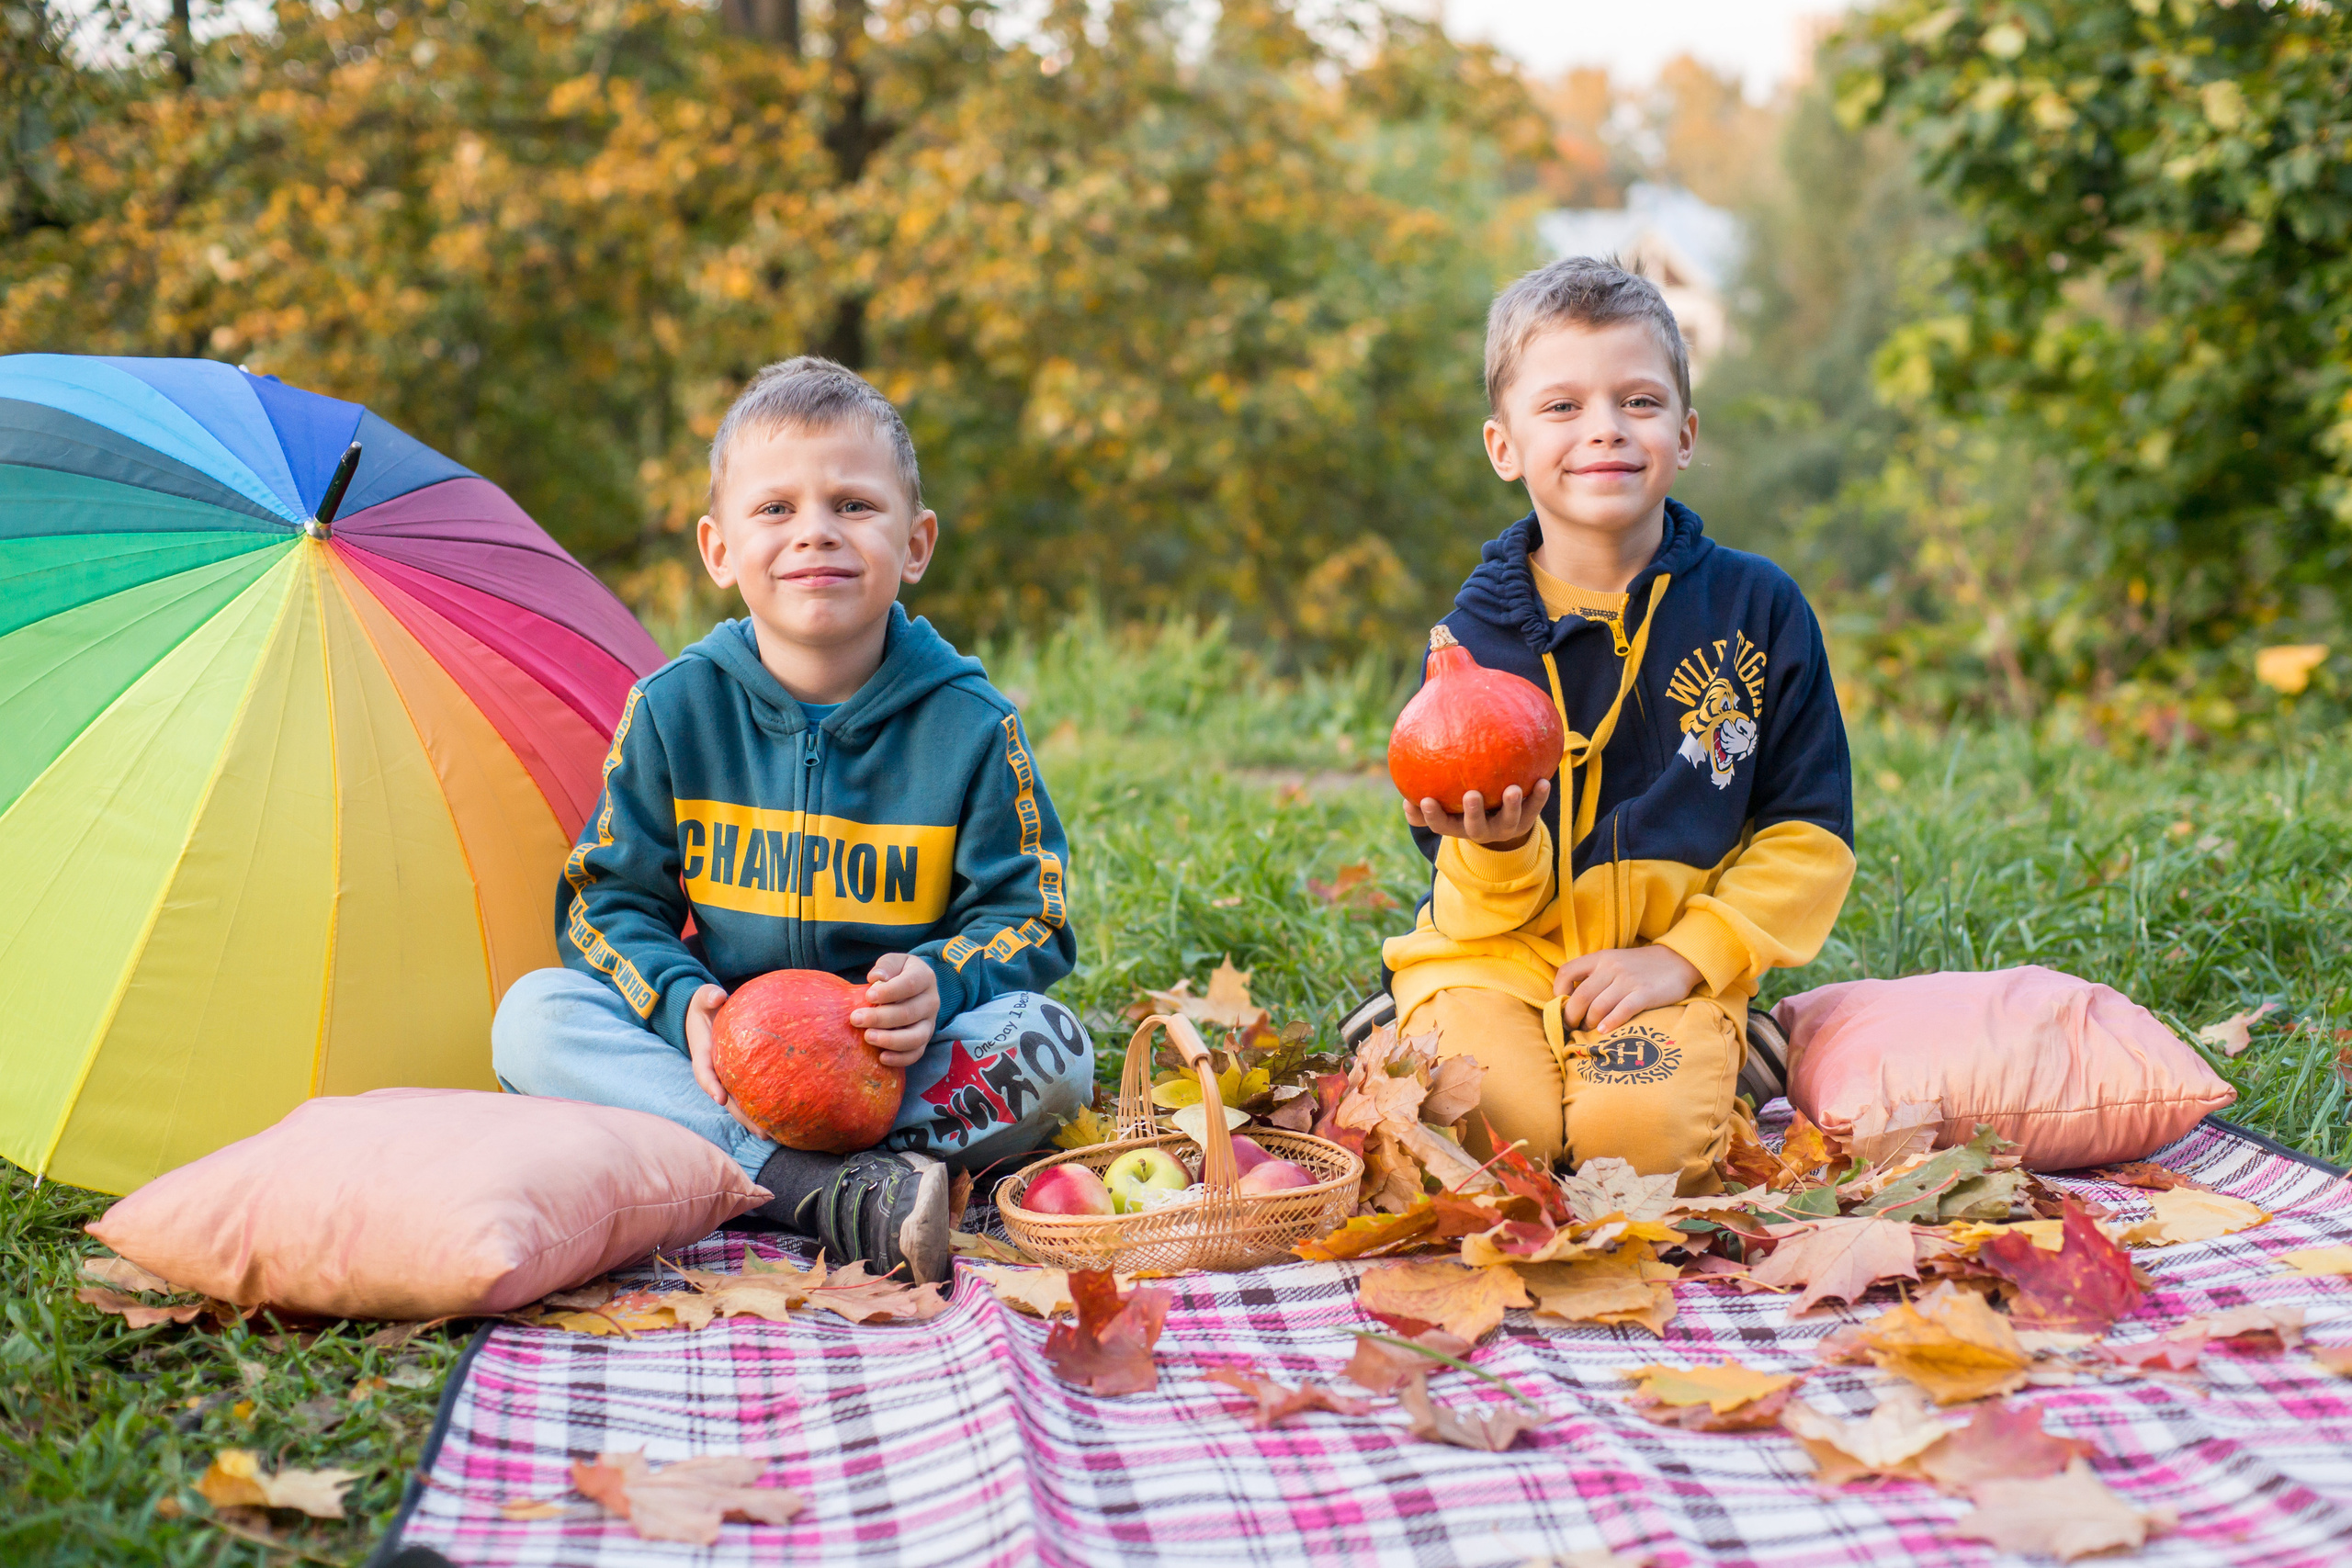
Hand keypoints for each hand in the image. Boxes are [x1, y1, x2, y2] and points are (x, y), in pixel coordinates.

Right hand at [684, 982, 777, 1138]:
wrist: (706, 1013)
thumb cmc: (706, 1005)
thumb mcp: (703, 997)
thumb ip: (707, 995)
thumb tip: (718, 996)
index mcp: (703, 1053)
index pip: (704, 1072)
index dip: (711, 1085)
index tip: (720, 1098)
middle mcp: (714, 1070)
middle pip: (726, 1098)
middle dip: (741, 1115)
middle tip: (760, 1131)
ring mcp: (726, 1076)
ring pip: (738, 1102)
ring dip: (753, 1120)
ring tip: (772, 1135)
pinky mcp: (738, 1077)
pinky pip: (748, 1094)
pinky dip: (760, 1109)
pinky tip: (778, 1121)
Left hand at [853, 953, 938, 1068]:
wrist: (914, 987)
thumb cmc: (897, 974)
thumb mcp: (893, 962)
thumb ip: (886, 966)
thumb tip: (877, 978)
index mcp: (925, 977)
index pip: (910, 985)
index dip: (889, 992)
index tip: (868, 996)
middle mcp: (931, 1001)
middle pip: (909, 1013)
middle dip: (881, 1018)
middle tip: (856, 1019)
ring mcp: (929, 1023)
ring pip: (916, 1037)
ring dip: (891, 1040)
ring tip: (868, 1037)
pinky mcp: (925, 1040)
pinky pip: (916, 1054)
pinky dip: (900, 1058)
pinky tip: (882, 1057)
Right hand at [1403, 778, 1551, 847]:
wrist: (1501, 823)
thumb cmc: (1463, 807)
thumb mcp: (1444, 807)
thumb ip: (1422, 803)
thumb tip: (1404, 795)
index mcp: (1458, 826)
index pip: (1441, 825)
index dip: (1432, 815)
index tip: (1425, 800)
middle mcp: (1482, 831)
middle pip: (1476, 827)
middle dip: (1474, 813)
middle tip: (1472, 795)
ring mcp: (1505, 827)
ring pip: (1509, 820)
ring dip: (1512, 806)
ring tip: (1513, 790)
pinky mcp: (1526, 820)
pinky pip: (1534, 809)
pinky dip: (1540, 797)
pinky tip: (1544, 780)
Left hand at [1553, 946, 1702, 1035]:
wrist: (1678, 961)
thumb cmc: (1641, 967)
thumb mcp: (1614, 962)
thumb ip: (1594, 975)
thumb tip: (1570, 999)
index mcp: (1600, 958)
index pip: (1566, 972)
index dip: (1558, 992)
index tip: (1562, 1006)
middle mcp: (1611, 968)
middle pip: (1580, 996)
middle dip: (1571, 1016)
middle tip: (1571, 1028)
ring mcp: (1628, 981)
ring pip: (1597, 1007)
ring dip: (1589, 1023)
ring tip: (1588, 1031)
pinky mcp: (1644, 994)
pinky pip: (1622, 1011)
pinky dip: (1610, 1023)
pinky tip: (1603, 1031)